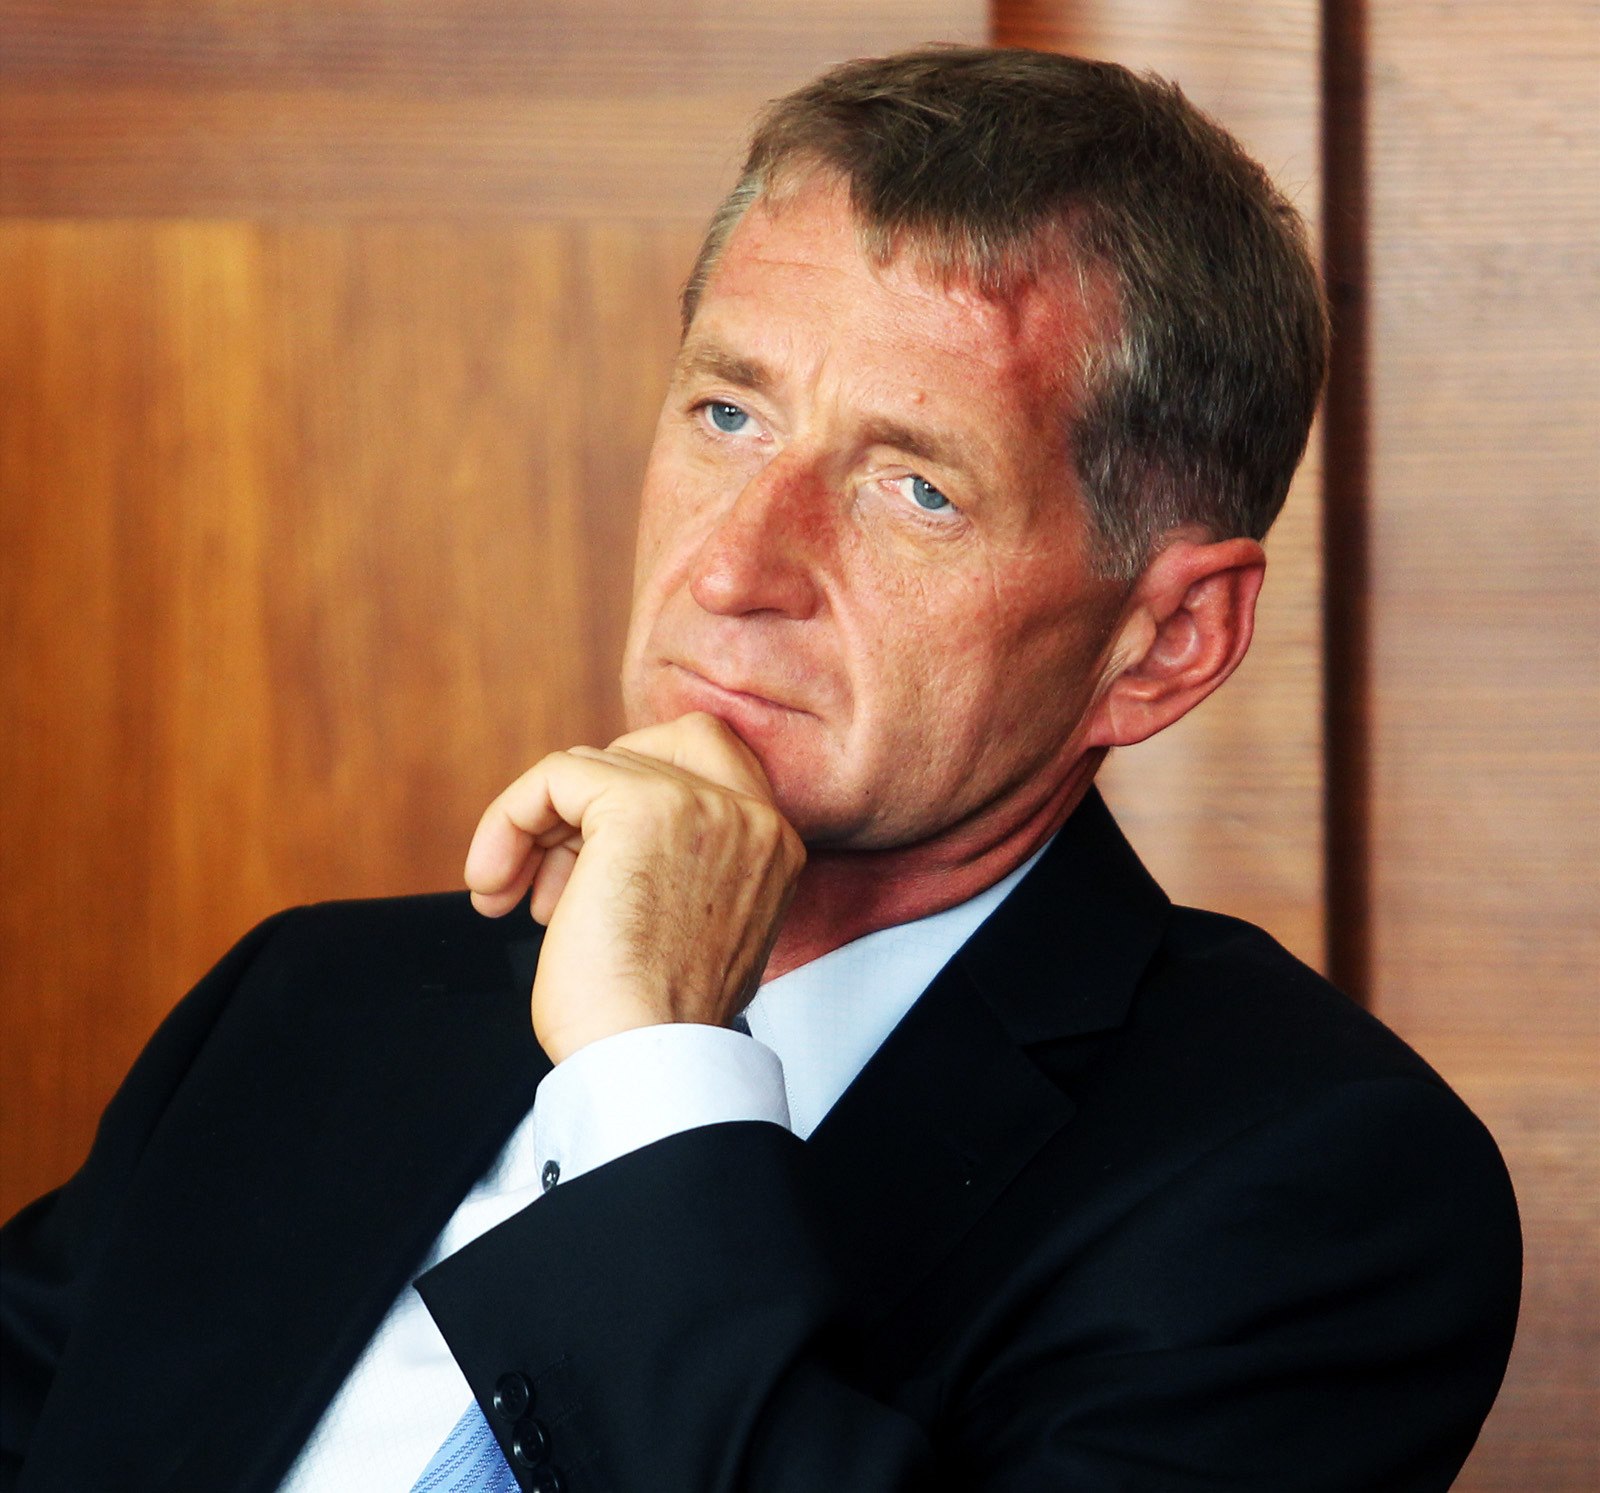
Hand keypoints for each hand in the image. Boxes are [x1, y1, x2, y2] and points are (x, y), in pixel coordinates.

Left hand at [464, 712, 805, 1063]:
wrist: (647, 1062)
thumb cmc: (650, 1024)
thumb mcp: (685, 929)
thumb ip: (673, 867)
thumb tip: (590, 836)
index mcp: (774, 849)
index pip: (706, 765)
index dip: (629, 795)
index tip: (581, 856)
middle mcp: (751, 817)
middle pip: (648, 753)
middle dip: (580, 807)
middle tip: (544, 871)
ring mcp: (702, 805)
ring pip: (592, 767)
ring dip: (534, 828)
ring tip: (510, 892)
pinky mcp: (641, 807)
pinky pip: (555, 777)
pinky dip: (510, 819)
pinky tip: (495, 881)